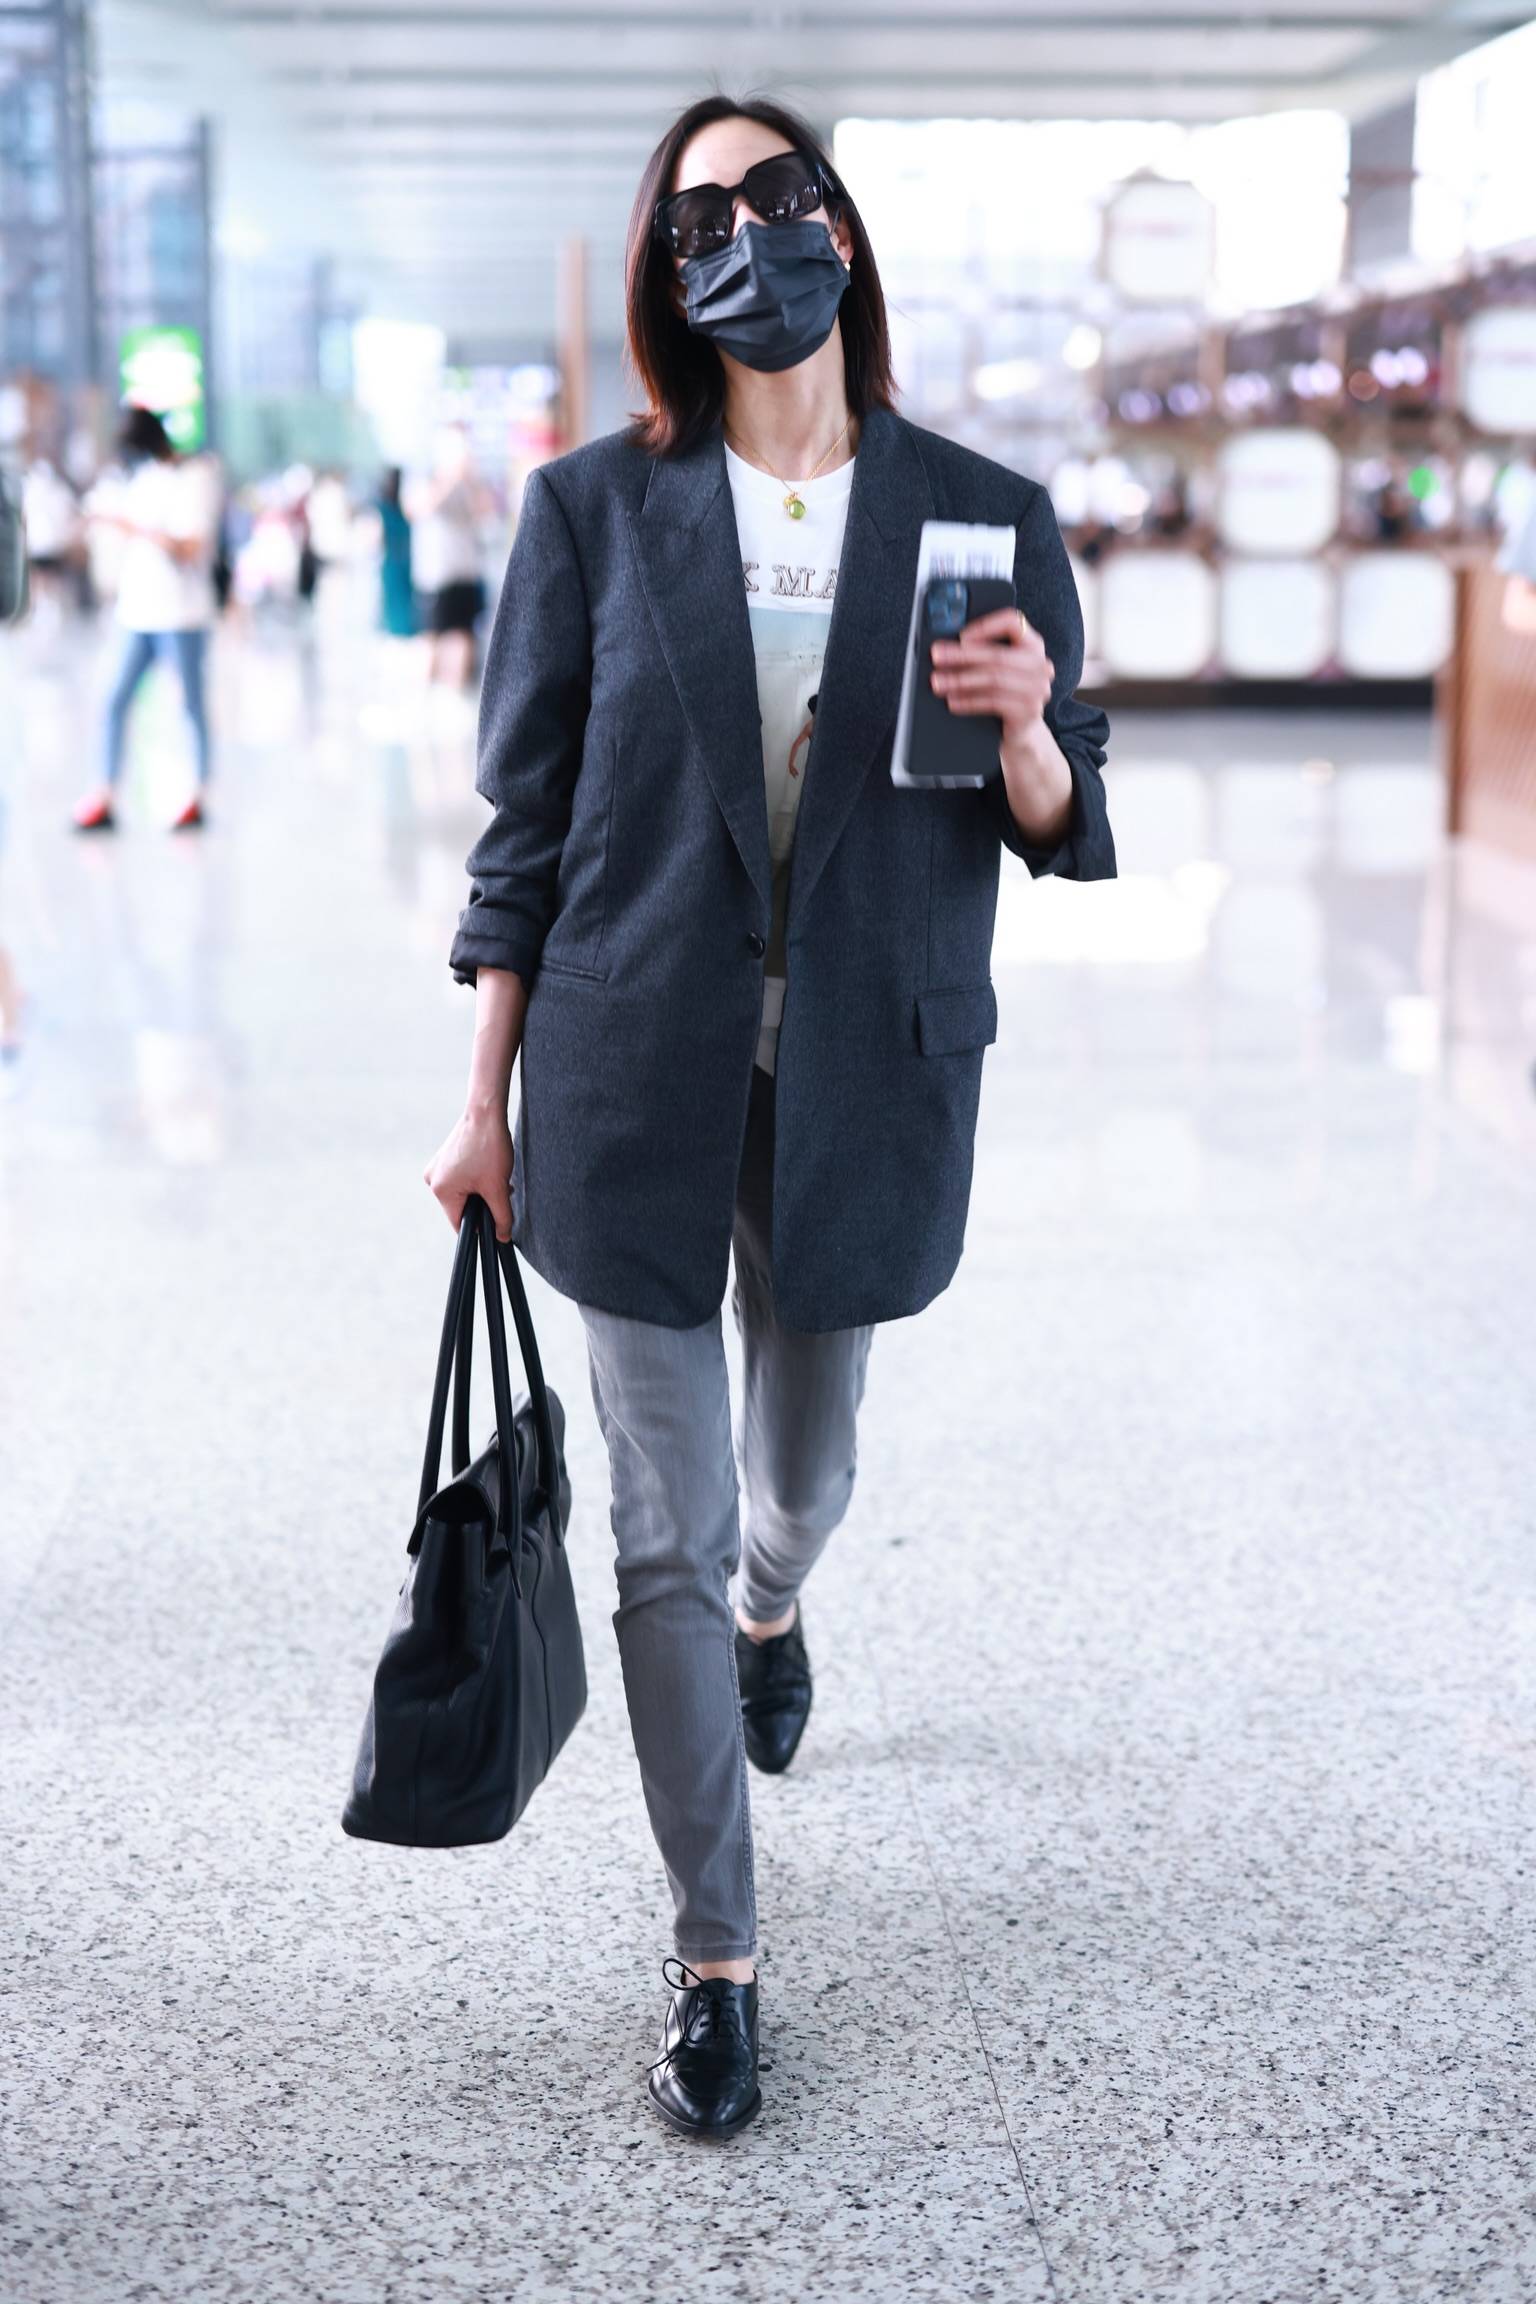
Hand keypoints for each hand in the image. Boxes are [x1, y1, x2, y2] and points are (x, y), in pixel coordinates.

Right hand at [423, 1105, 514, 1243]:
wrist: (486, 1112)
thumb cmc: (489, 1146)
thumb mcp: (498, 1187)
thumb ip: (501, 1216)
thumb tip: (502, 1237)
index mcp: (441, 1190)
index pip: (459, 1223)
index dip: (480, 1226)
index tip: (496, 1220)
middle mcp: (433, 1180)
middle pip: (462, 1207)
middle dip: (484, 1203)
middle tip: (501, 1190)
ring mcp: (438, 1167)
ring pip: (464, 1192)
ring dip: (483, 1190)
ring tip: (497, 1177)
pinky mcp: (445, 1158)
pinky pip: (461, 1178)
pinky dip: (477, 1179)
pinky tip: (489, 1168)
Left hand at [929, 606, 1053, 755]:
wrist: (1022, 730)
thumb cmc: (1007, 694)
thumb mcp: (1001, 668)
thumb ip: (985, 652)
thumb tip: (949, 647)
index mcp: (1033, 644)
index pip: (1012, 622)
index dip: (986, 626)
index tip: (961, 636)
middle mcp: (1039, 664)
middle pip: (996, 654)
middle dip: (961, 656)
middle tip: (937, 656)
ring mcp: (1037, 689)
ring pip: (992, 679)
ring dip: (960, 681)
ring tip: (938, 682)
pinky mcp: (1028, 710)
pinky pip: (992, 702)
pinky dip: (968, 701)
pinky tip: (952, 701)